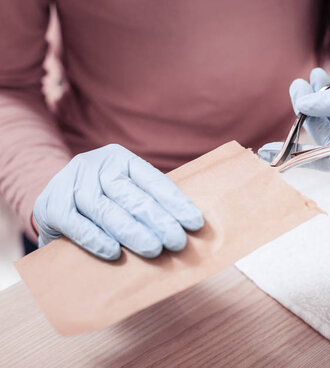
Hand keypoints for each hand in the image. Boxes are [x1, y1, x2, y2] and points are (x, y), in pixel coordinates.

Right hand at [33, 144, 203, 259]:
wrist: (51, 199)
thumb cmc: (101, 201)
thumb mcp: (123, 192)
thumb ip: (147, 203)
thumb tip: (184, 230)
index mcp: (120, 159)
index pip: (153, 180)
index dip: (175, 202)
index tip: (195, 223)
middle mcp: (95, 165)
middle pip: (131, 195)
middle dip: (158, 219)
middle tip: (178, 241)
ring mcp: (70, 182)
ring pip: (104, 208)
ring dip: (131, 231)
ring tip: (153, 249)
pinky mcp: (51, 204)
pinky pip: (75, 223)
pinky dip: (95, 239)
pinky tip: (114, 253)